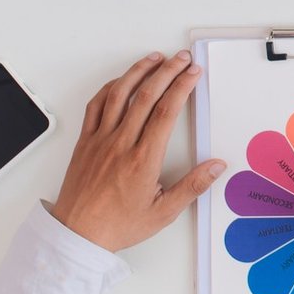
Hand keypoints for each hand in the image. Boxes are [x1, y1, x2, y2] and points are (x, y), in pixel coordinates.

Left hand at [50, 52, 225, 252]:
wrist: (77, 234)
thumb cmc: (117, 225)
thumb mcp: (163, 212)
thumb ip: (192, 186)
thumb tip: (216, 167)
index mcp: (143, 160)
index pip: (166, 112)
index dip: (182, 87)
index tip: (193, 73)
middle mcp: (121, 144)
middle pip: (146, 96)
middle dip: (167, 71)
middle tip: (182, 58)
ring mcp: (100, 140)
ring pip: (119, 95)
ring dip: (138, 72)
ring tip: (154, 59)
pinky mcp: (85, 142)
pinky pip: (96, 106)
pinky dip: (110, 88)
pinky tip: (120, 81)